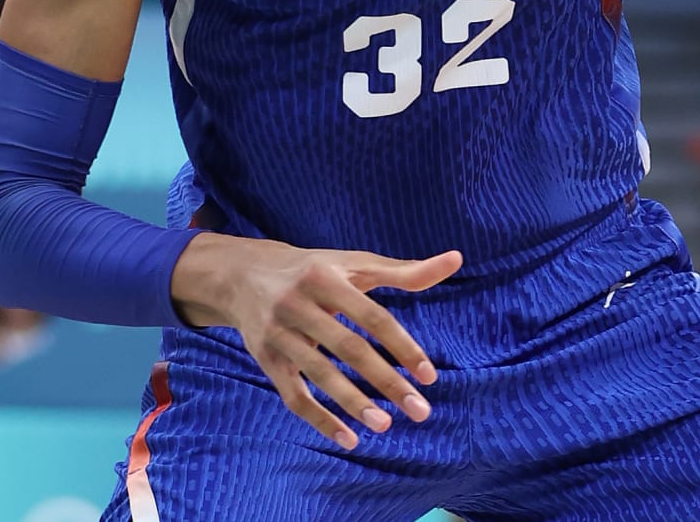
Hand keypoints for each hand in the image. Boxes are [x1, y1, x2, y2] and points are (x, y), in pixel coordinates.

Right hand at [177, 235, 462, 447]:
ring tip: (386, 425)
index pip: (373, 317)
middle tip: (420, 412)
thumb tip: (457, 259)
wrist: (243, 275)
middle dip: (386, 382)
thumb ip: (405, 271)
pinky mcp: (265, 359)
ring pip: (319, 375)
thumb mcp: (355, 264)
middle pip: (349, 348)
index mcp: (327, 277)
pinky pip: (293, 396)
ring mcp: (279, 334)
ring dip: (353, 404)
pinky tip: (349, 439)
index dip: (402, 347)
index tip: (429, 377)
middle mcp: (299, 304)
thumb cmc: (315, 270)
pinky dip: (320, 420)